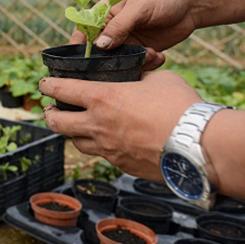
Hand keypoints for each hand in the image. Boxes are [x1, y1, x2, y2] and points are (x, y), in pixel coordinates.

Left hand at [39, 70, 201, 180]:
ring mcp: (108, 149)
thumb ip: (137, 78)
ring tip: (77, 125)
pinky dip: (99, 147)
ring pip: (76, 143)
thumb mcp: (156, 79)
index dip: (48, 86)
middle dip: (49, 114)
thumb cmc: (180, 106)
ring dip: (73, 133)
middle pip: (57, 123)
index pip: (61, 90)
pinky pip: (101, 156)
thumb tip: (134, 79)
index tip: (44, 84)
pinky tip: (108, 141)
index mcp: (101, 99)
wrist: (200, 146)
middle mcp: (97, 126)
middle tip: (52, 109)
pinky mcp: (122, 165)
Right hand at [69, 0, 197, 70]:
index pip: (83, 31)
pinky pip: (135, 65)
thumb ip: (119, 27)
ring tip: (150, 54)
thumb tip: (99, 46)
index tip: (81, 62)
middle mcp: (112, 30)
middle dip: (107, 61)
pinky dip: (145, 65)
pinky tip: (159, 56)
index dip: (78, 47)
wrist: (191, 6)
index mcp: (105, 14)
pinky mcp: (140, 53)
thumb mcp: (139, 9)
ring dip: (131, 63)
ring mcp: (126, 43)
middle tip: (120, 66)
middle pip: (98, 52)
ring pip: (117, 62)